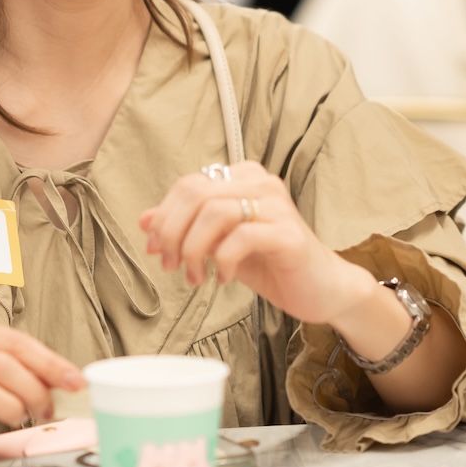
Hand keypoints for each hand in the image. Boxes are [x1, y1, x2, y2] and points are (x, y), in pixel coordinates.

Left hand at [139, 161, 372, 328]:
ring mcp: (277, 206)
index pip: (188, 185)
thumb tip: (144, 220)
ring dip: (194, 249)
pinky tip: (223, 277)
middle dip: (172, 232)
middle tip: (170, 264)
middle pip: (196, 193)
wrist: (320, 289)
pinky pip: (241, 237)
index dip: (164, 217)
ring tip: (194, 276)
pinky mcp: (289, 235)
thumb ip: (185, 228)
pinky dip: (222, 260)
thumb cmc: (270, 263)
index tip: (157, 248)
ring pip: (214, 212)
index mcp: (243, 177)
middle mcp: (261, 183)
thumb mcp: (218, 243)